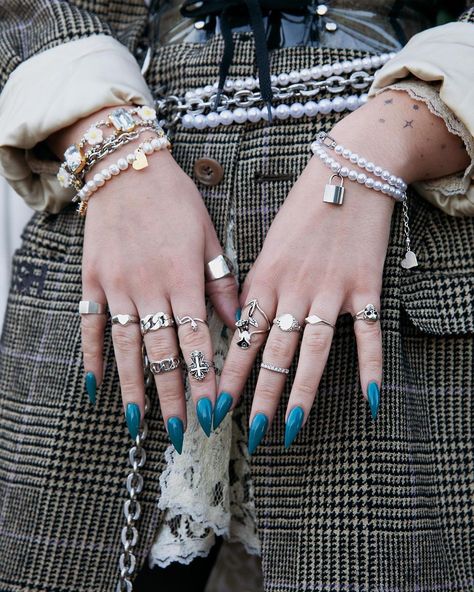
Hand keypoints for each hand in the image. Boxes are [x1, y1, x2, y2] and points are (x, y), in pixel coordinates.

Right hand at [48, 106, 239, 449]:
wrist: (127, 165)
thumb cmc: (175, 198)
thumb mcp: (208, 234)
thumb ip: (222, 282)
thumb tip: (238, 323)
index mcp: (184, 278)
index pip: (198, 340)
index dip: (206, 378)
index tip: (213, 411)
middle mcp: (150, 288)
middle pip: (163, 352)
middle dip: (174, 395)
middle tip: (181, 432)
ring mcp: (117, 286)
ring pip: (127, 347)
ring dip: (133, 387)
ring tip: (137, 423)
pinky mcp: (93, 280)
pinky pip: (91, 325)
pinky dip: (92, 356)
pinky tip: (96, 385)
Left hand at [215, 89, 468, 451]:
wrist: (347, 171)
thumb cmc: (300, 207)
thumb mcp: (265, 245)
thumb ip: (253, 287)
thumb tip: (239, 326)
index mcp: (264, 280)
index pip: (241, 339)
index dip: (227, 376)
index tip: (215, 407)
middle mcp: (293, 290)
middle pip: (275, 354)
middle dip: (261, 397)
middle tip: (250, 434)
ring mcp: (331, 291)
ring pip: (314, 352)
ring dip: (303, 393)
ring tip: (292, 428)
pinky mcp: (366, 287)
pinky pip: (370, 334)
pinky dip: (371, 366)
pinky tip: (370, 398)